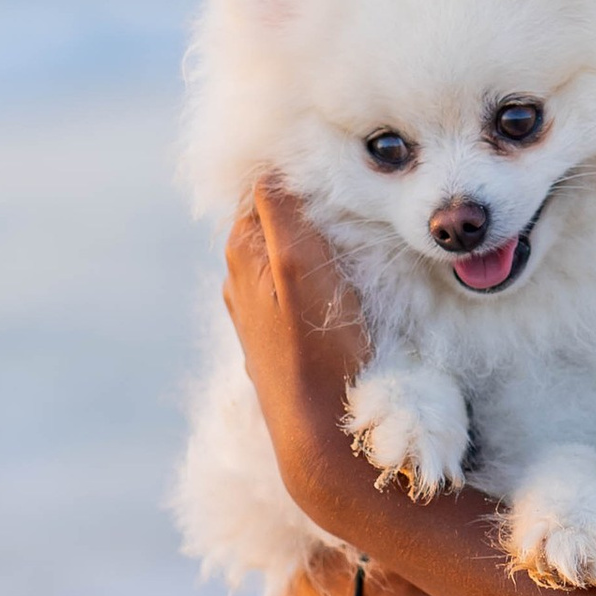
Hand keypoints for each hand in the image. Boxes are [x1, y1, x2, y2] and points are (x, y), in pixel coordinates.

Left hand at [222, 182, 368, 525]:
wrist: (323, 437)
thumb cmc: (316, 348)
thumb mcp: (298, 264)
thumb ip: (279, 209)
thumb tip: (267, 161)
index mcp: (242, 253)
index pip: (260, 186)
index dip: (294, 168)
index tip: (335, 158)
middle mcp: (241, 280)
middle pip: (272, 218)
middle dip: (306, 199)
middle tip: (353, 186)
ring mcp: (260, 312)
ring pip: (286, 253)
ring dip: (313, 236)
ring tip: (353, 224)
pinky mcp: (283, 339)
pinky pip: (297, 287)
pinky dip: (317, 271)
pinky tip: (344, 277)